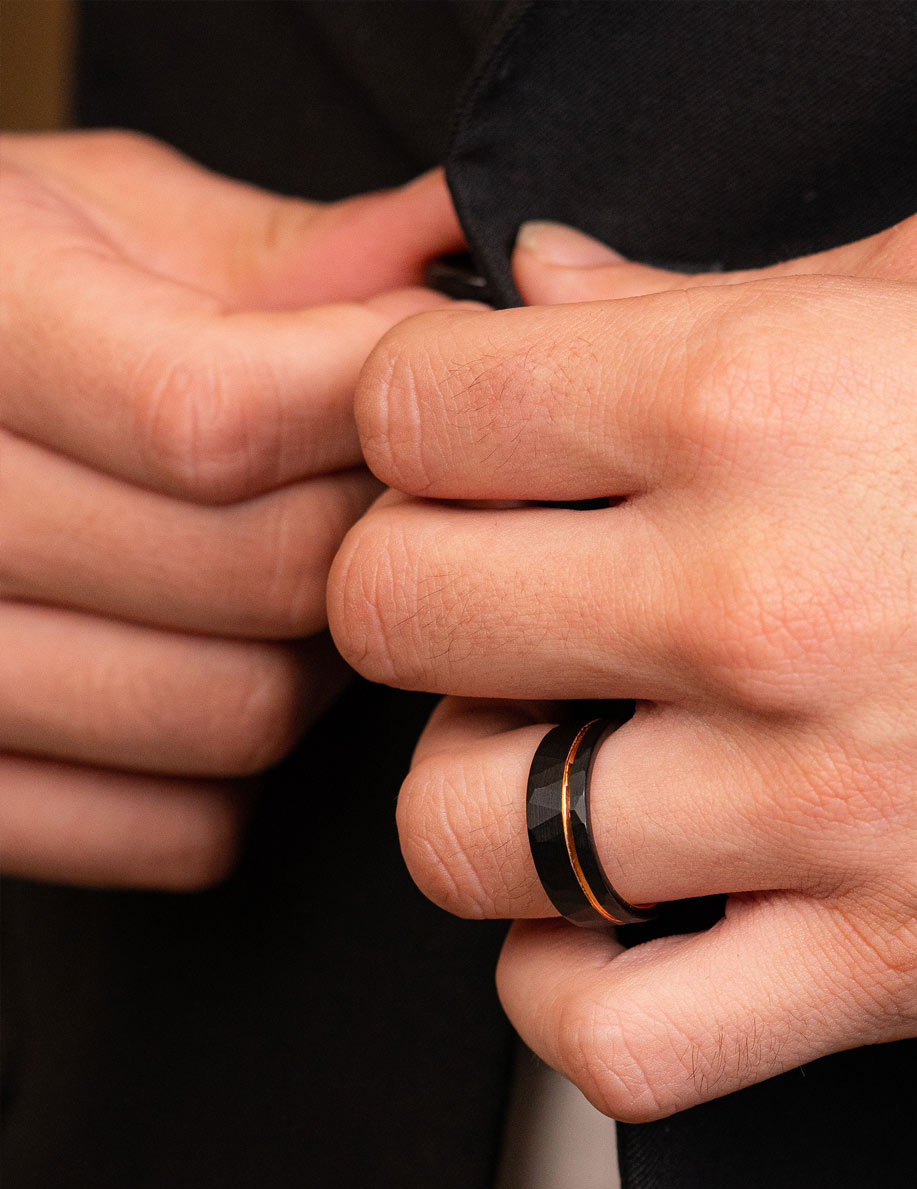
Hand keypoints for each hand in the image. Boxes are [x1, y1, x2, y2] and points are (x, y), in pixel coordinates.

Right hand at [0, 131, 465, 888]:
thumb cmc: (3, 294)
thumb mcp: (113, 219)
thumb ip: (292, 253)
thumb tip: (463, 245)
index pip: (214, 418)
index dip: (362, 411)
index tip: (410, 390)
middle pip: (258, 581)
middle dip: (362, 532)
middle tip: (365, 490)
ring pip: (233, 717)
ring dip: (312, 660)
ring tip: (287, 584)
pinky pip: (172, 834)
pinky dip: (235, 778)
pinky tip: (212, 677)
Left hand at [329, 204, 916, 1118]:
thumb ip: (697, 290)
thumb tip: (542, 286)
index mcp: (759, 403)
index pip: (424, 410)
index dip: (403, 414)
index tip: (443, 436)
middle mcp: (764, 606)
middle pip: (398, 613)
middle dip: (404, 587)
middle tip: (480, 587)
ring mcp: (815, 807)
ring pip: (467, 836)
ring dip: (468, 790)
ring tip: (541, 750)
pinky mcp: (882, 962)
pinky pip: (616, 1037)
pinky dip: (563, 990)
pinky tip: (600, 916)